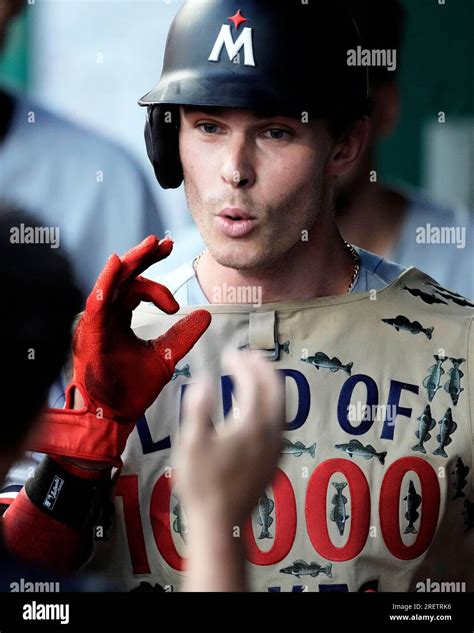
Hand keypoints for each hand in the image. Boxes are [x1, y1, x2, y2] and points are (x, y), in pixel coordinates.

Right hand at [70, 235, 210, 421]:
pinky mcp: (90, 331)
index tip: (177, 304)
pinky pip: (97, 301)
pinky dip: (106, 282)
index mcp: (122, 318)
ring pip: (113, 282)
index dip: (157, 284)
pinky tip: (118, 264)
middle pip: (125, 277)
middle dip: (145, 257)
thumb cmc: (132, 389)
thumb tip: (207, 314)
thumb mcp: (166, 356)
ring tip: (152, 245)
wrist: (113, 415)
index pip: (137, 289)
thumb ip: (183, 334)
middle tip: (166, 242)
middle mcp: (108, 315)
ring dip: (131, 262)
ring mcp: (98, 322)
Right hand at [174, 350, 284, 529]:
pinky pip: (279, 420)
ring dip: (268, 384)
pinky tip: (255, 406)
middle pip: (275, 388)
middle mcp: (271, 432)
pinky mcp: (275, 458)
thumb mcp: (191, 443)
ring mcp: (276, 446)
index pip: (253, 382)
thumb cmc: (202, 483)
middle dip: (262, 367)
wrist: (221, 523)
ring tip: (253, 373)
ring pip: (281, 404)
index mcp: (252, 424)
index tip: (228, 354)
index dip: (242, 363)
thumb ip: (198, 408)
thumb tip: (203, 379)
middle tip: (247, 355)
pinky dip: (270, 403)